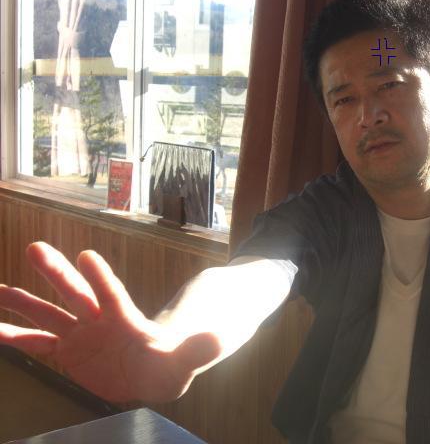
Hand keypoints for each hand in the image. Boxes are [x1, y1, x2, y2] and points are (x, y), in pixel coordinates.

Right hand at [0, 242, 220, 402]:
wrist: (153, 370)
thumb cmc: (170, 362)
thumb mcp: (187, 360)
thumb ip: (199, 350)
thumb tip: (221, 340)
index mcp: (126, 320)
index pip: (113, 296)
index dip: (101, 279)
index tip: (87, 257)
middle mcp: (100, 321)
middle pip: (76, 294)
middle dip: (57, 273)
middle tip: (36, 247)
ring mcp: (82, 334)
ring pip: (49, 314)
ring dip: (24, 302)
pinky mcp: (69, 351)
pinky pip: (37, 344)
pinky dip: (15, 338)